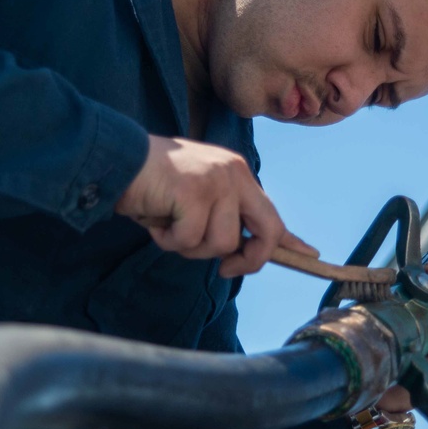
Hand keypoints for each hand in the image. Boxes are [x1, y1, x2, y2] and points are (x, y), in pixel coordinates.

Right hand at [114, 135, 317, 276]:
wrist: (117, 158)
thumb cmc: (152, 183)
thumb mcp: (196, 197)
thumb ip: (220, 217)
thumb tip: (237, 253)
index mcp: (237, 173)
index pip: (271, 212)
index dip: (289, 239)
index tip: (310, 254)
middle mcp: (235, 174)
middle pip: (266, 231)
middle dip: (250, 260)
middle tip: (225, 270)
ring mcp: (217, 182)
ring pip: (221, 244)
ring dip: (190, 246)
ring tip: (169, 225)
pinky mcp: (195, 193)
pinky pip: (189, 241)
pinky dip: (167, 241)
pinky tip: (156, 221)